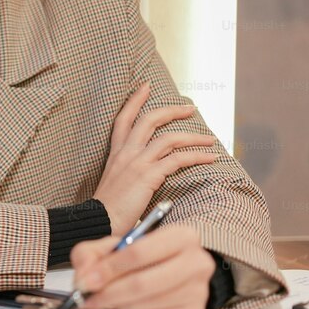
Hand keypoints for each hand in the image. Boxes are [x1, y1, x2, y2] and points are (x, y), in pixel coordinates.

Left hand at [70, 224, 214, 308]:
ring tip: (105, 302)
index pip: (138, 252)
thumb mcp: (113, 246)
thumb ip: (90, 254)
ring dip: (118, 306)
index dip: (108, 268)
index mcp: (181, 236)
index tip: (86, 281)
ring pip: (146, 305)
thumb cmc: (141, 258)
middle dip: (109, 293)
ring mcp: (199, 291)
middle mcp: (197, 262)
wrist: (173, 274)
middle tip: (88, 299)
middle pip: (143, 283)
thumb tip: (85, 278)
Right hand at [94, 82, 217, 233]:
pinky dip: (198, 156)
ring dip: (193, 136)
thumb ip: (129, 174)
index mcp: (115, 154)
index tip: (146, 86)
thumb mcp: (115, 185)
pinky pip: (178, 159)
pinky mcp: (148, 175)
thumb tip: (148, 176)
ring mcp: (136, 162)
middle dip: (171, 110)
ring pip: (169, 138)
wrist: (98, 222)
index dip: (135, 100)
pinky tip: (210, 158)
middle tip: (190, 108)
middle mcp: (125, 153)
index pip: (123, 119)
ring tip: (210, 138)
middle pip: (149, 120)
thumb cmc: (106, 211)